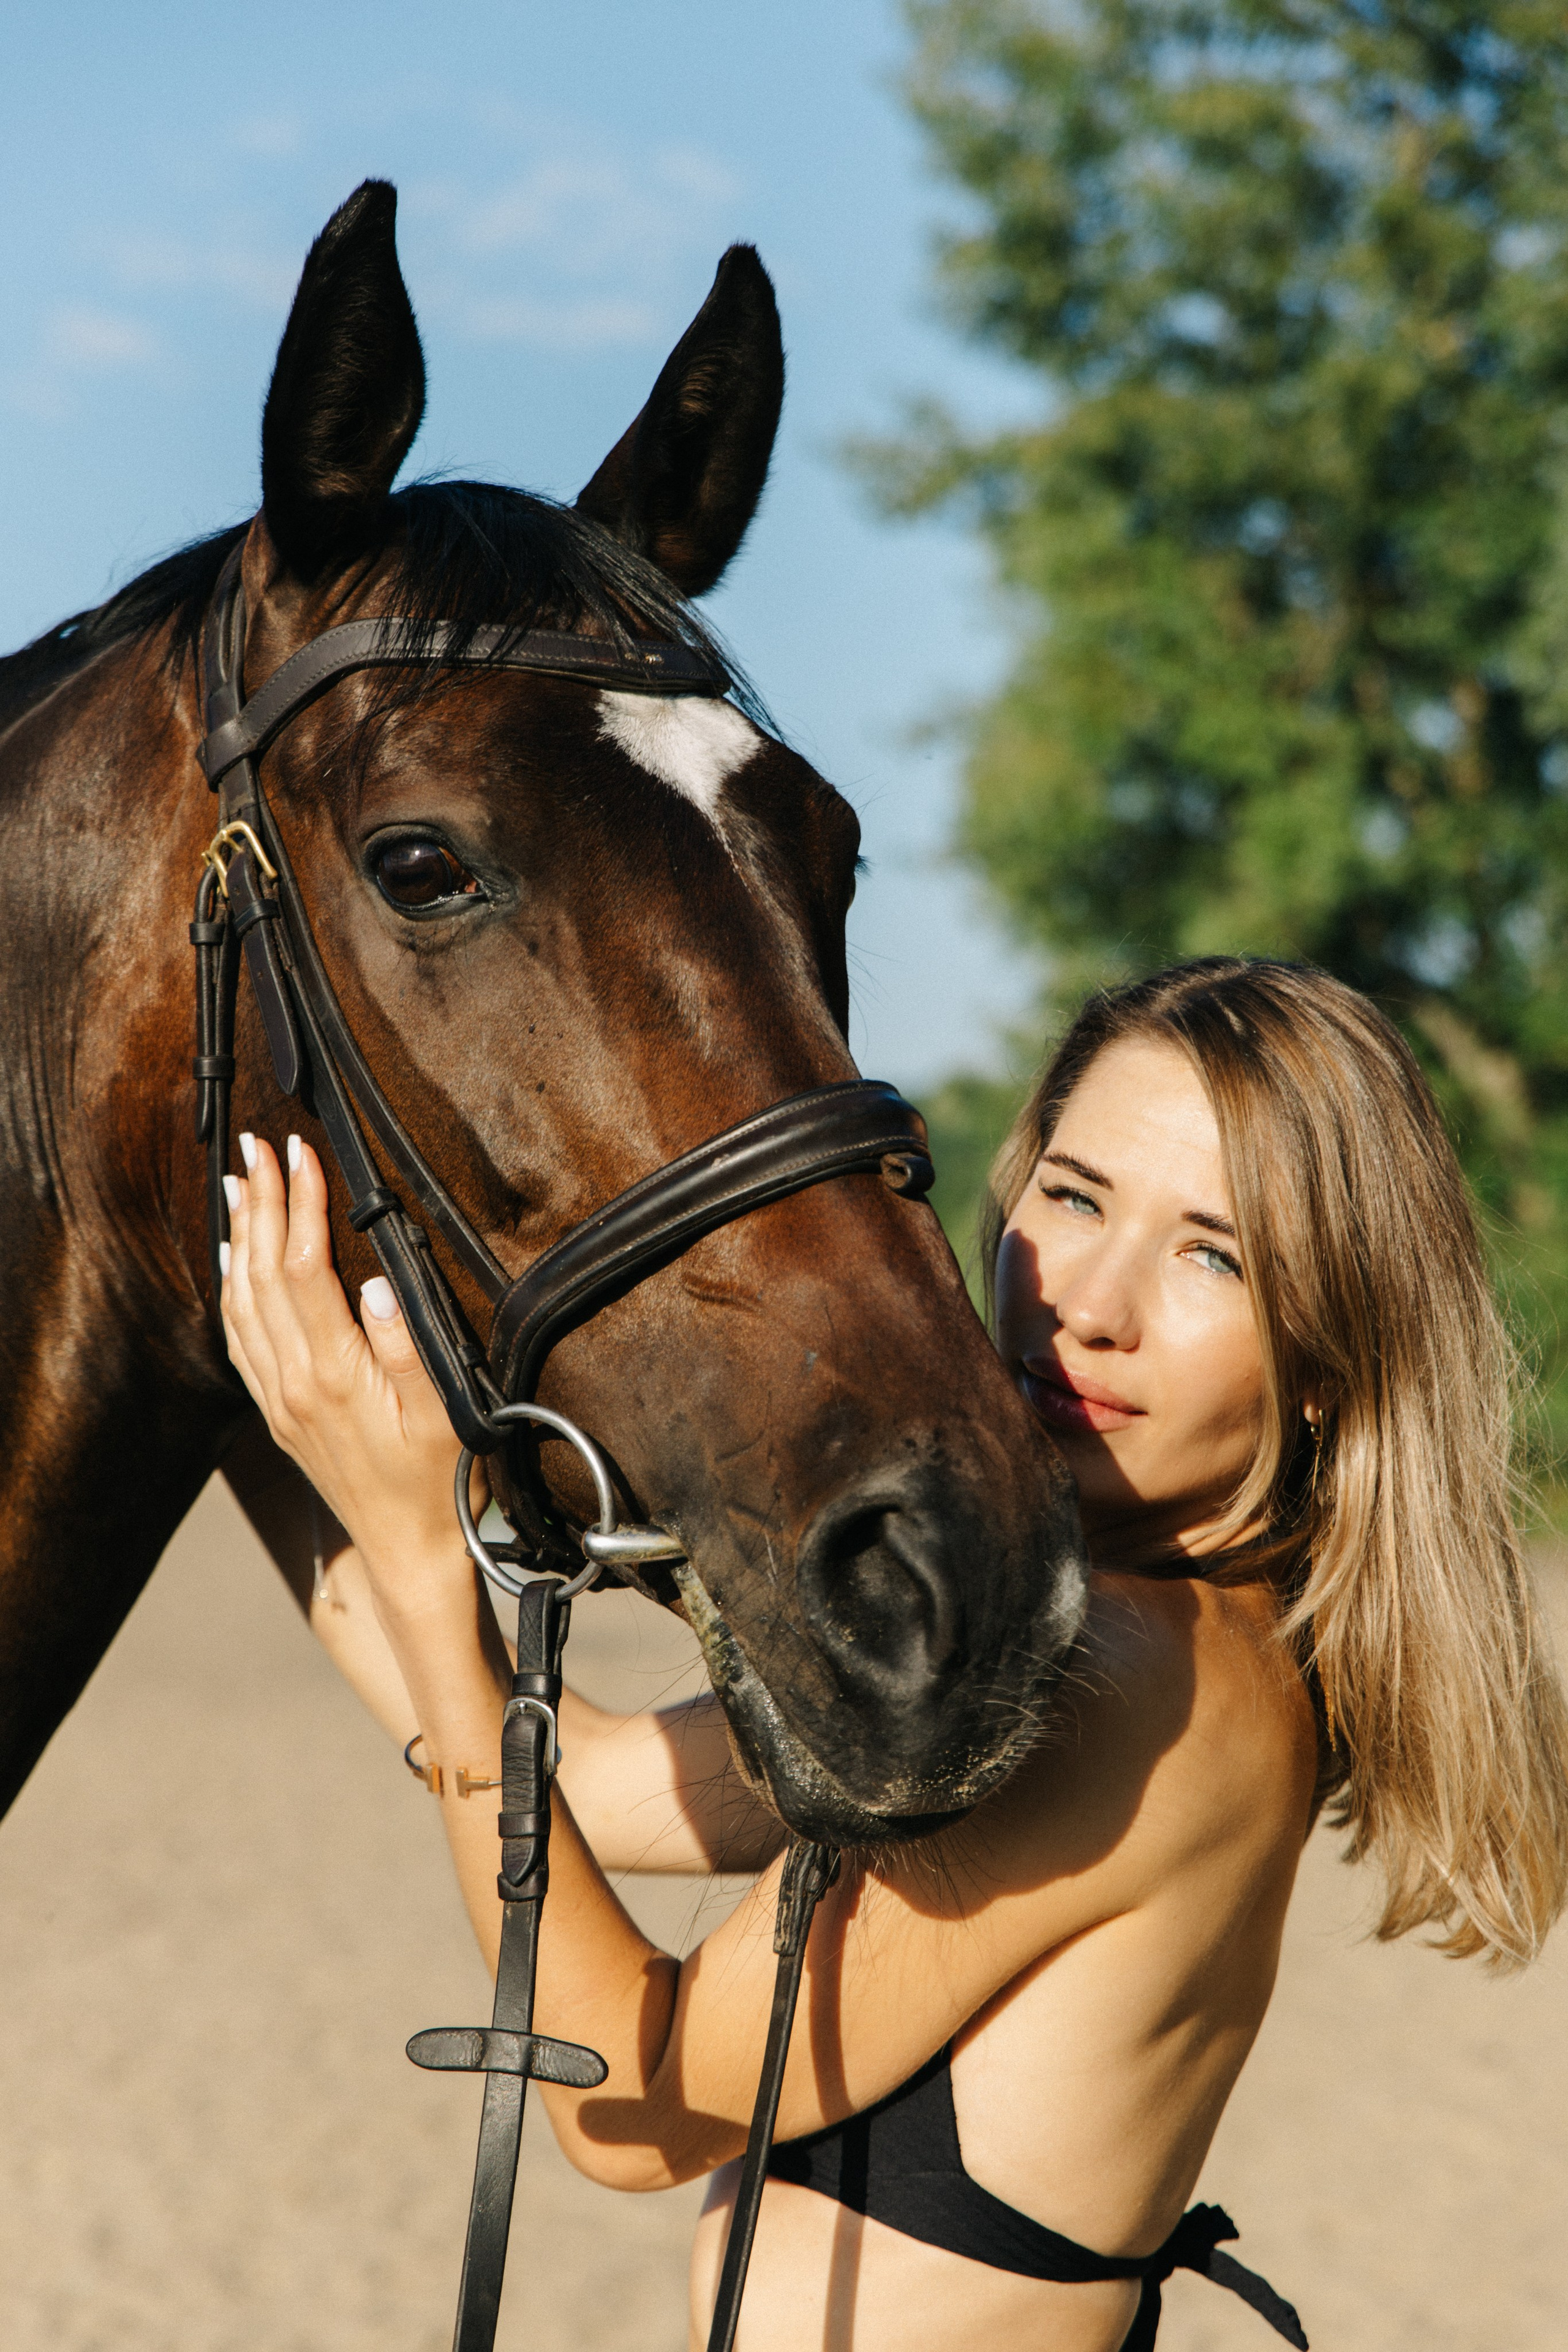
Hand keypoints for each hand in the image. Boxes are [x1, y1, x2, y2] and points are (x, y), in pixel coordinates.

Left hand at [221, 1133, 470, 1611]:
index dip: (301, 1204)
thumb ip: (409, 1347)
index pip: (303, 1268)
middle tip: (257, 1146)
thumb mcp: (442, 1413)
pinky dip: (232, 1286)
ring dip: (240, 1236)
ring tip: (240, 1184)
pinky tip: (236, 1259)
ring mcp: (277, 1398)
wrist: (407, 1548)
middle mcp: (292, 1382)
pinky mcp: (276, 1410)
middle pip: (262, 1274)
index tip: (301, 1153)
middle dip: (262, 1203)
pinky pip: (238, 1336)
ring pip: (241, 1301)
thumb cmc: (436, 1480)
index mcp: (332, 1373)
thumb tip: (377, 1283)